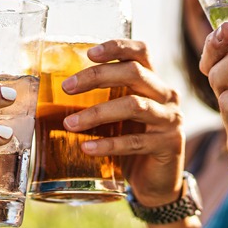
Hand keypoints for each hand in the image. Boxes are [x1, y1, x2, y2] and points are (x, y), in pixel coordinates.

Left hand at [60, 39, 184, 206]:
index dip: (117, 47)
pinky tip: (87, 148)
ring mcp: (170, 119)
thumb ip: (102, 100)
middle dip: (97, 76)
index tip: (89, 53)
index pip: (140, 52)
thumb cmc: (132, 141)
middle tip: (67, 87)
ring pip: (133, 105)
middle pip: (134, 73)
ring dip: (97, 113)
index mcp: (153, 81)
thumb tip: (56, 92)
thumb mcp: (119, 116)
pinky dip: (108, 144)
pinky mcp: (169, 144)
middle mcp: (166, 95)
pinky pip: (134, 142)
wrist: (157, 181)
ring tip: (69, 123)